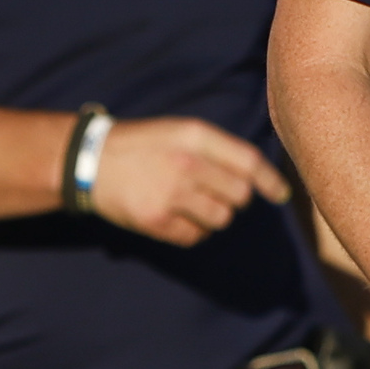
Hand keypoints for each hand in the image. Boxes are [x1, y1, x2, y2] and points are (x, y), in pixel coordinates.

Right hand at [87, 116, 290, 246]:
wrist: (89, 160)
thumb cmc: (141, 146)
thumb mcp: (179, 132)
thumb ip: (216, 150)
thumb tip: (257, 180)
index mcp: (196, 137)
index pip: (249, 163)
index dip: (270, 182)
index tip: (280, 195)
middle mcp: (187, 164)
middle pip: (240, 196)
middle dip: (232, 199)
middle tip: (211, 194)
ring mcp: (171, 193)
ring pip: (221, 219)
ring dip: (212, 216)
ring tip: (190, 205)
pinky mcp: (156, 219)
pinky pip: (195, 236)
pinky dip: (191, 230)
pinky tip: (173, 216)